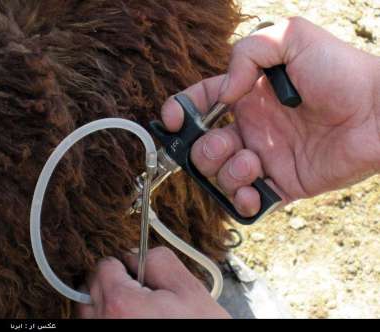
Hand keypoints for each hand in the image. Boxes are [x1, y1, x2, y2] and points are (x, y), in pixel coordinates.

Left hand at [77, 247, 229, 318]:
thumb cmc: (198, 330)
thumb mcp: (188, 289)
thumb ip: (157, 259)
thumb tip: (135, 254)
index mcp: (120, 304)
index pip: (104, 265)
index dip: (126, 265)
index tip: (141, 277)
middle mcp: (102, 324)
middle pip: (91, 287)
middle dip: (114, 283)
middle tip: (143, 295)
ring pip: (90, 309)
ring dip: (108, 304)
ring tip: (139, 313)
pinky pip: (96, 324)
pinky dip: (110, 320)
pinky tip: (134, 322)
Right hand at [161, 17, 379, 216]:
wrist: (379, 112)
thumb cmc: (341, 71)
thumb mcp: (291, 38)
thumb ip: (247, 52)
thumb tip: (225, 93)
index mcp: (248, 96)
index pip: (202, 104)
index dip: (180, 112)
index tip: (171, 120)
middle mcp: (252, 128)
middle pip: (204, 147)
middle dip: (202, 151)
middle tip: (226, 144)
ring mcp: (265, 158)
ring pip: (221, 176)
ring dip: (226, 173)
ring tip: (253, 162)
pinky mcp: (282, 184)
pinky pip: (249, 201)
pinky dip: (242, 202)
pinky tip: (253, 192)